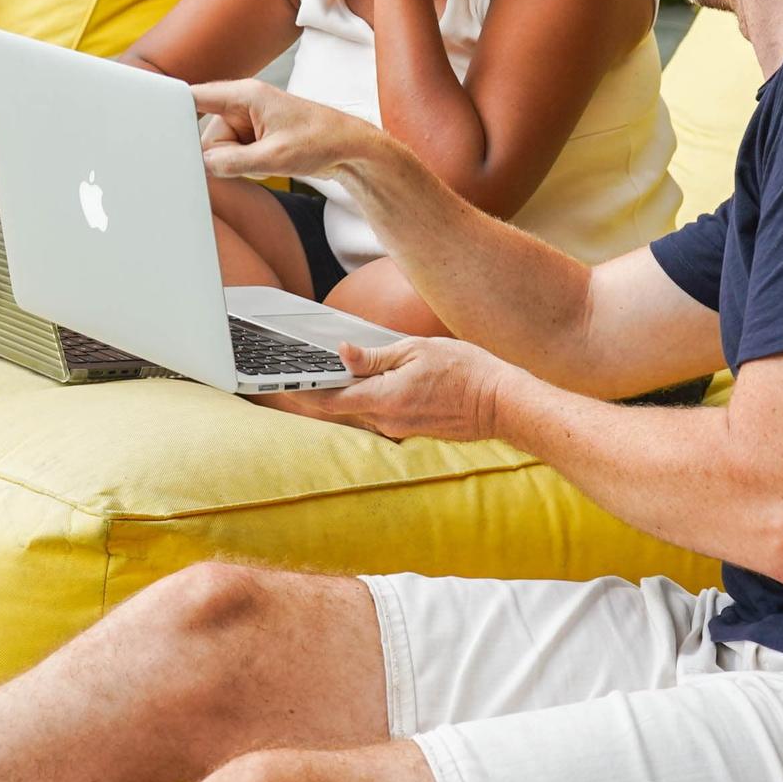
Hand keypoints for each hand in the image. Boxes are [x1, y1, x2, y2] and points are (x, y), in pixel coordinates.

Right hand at [192, 79, 383, 183]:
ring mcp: (248, 119)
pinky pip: (232, 154)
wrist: (350, 148)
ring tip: (267, 161)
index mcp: (245, 94)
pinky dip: (244, 164)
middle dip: (222, 155)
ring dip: (236, 162)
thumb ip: (232, 162)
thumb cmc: (321, 141)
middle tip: (252, 162)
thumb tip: (204, 166)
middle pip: (207, 134)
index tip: (155, 125)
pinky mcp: (254, 135)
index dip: (174, 111)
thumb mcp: (273, 157)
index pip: (195, 97)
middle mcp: (243, 103)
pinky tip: (266, 163)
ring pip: (219, 149)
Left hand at [267, 335, 516, 443]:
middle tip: (295, 376)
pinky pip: (377, 415)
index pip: (330, 400)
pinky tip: (364, 385)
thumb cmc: (465, 371)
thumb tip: (342, 353)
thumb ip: (375, 356)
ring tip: (325, 376)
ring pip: (358, 411)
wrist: (501, 403)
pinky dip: (365, 401)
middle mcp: (386, 421)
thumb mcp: (417, 350)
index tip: (281, 383)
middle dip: (318, 393)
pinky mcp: (410, 431)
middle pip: (339, 408)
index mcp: (384, 399)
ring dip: (342, 396)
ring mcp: (399, 429)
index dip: (302, 392)